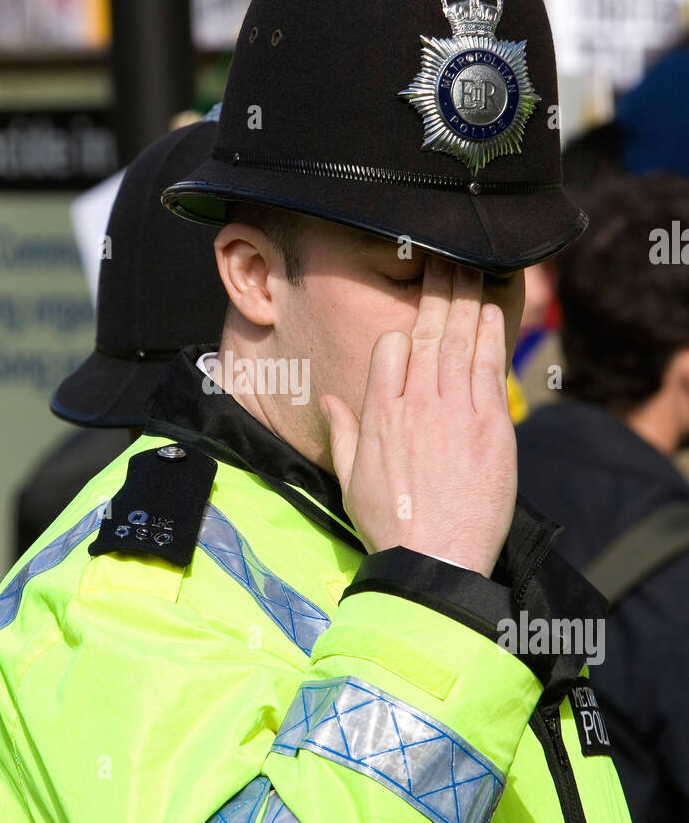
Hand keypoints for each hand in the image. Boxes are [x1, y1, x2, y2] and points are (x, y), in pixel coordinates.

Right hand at [320, 257, 516, 577]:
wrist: (434, 561)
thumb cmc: (390, 528)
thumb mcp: (350, 479)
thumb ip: (343, 432)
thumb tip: (330, 399)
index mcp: (378, 415)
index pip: (391, 348)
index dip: (405, 330)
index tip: (416, 315)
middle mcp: (415, 405)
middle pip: (427, 332)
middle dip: (438, 292)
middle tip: (447, 260)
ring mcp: (455, 412)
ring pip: (459, 341)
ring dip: (466, 301)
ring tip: (471, 271)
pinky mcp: (490, 426)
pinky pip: (489, 367)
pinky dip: (491, 335)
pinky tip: (492, 311)